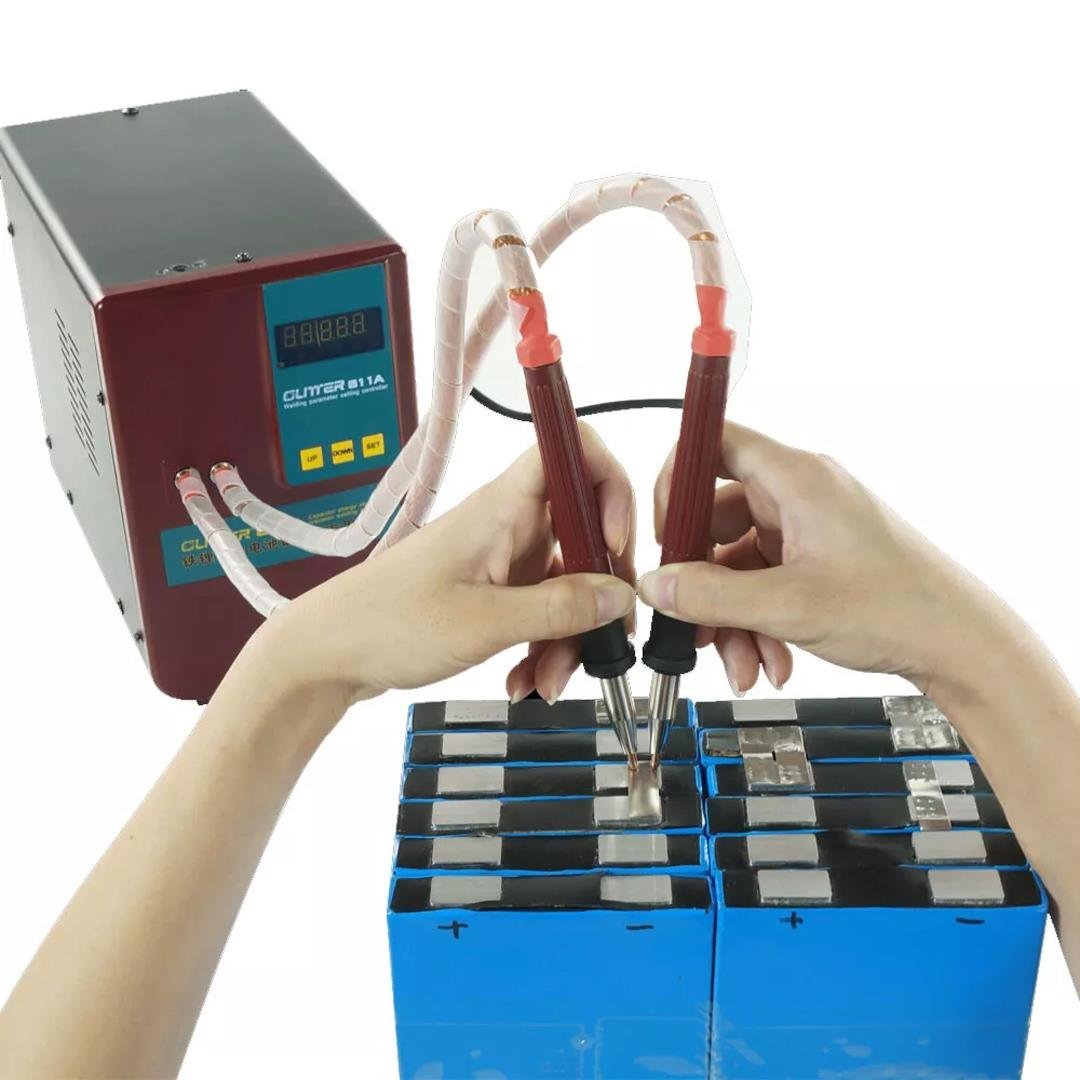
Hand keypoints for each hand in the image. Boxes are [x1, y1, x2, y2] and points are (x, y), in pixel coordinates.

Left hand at [249, 423, 636, 712]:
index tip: (615, 543)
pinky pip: (541, 611)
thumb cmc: (386, 623)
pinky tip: (525, 679)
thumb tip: (620, 595)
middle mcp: (508, 524)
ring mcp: (503, 559)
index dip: (609, 485)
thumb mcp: (482, 622)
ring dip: (569, 635)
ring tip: (545, 681)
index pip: (571, 450)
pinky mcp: (494, 591)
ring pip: (567, 582)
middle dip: (598, 592)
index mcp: (502, 507)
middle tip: (601, 641)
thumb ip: (558, 608)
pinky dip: (543, 645)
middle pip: (584, 533)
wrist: (328, 653)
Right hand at [639, 422, 992, 694]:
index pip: (714, 444)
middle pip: (717, 518)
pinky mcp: (815, 559)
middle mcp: (800, 495)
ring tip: (743, 662)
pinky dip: (756, 620)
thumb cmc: (899, 609)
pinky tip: (769, 659)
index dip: (677, 483)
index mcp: (797, 479)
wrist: (959, 645)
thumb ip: (711, 596)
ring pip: (737, 561)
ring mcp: (808, 528)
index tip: (662, 531)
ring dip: (730, 615)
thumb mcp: (788, 606)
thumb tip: (656, 584)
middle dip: (701, 578)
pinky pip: (762, 581)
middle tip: (689, 618)